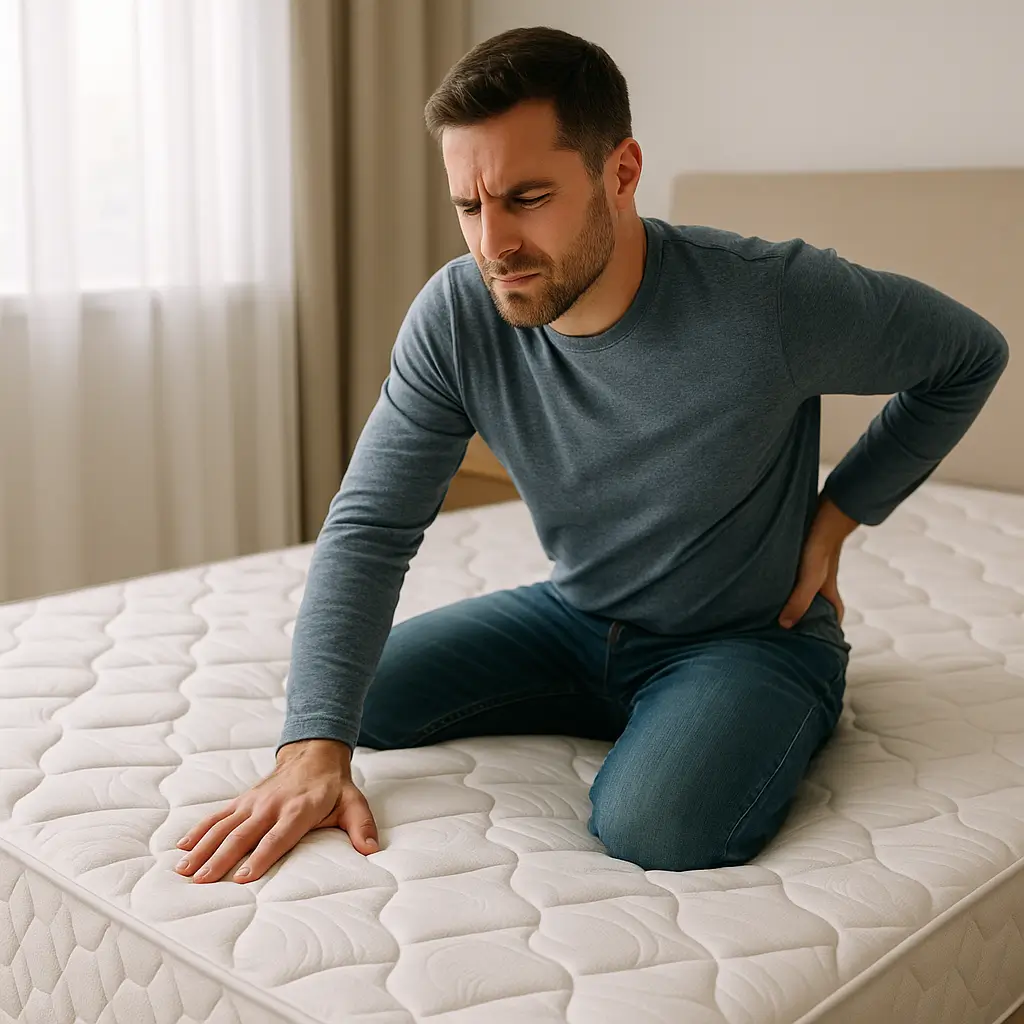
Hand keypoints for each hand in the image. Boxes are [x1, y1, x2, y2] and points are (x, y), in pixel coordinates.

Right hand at [173, 738, 378, 883]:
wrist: (313, 754)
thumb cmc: (334, 787)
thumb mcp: (354, 803)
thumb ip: (362, 826)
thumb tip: (371, 850)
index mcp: (299, 810)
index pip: (278, 837)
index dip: (262, 856)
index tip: (244, 878)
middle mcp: (272, 805)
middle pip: (244, 834)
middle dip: (221, 859)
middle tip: (203, 882)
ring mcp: (253, 802)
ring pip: (224, 826)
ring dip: (202, 848)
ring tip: (184, 871)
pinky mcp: (242, 800)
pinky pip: (217, 816)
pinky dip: (198, 830)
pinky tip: (181, 848)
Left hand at [779, 494, 857, 628]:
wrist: (825, 514)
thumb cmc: (820, 548)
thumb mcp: (810, 578)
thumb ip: (799, 601)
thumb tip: (784, 625)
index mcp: (828, 593)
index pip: (832, 619)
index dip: (827, 633)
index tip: (815, 646)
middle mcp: (820, 585)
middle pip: (814, 608)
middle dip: (804, 620)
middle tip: (784, 634)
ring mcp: (810, 572)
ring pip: (801, 593)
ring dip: (790, 602)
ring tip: (769, 614)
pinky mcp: (800, 560)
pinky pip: (792, 579)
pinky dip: (783, 586)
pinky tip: (767, 587)